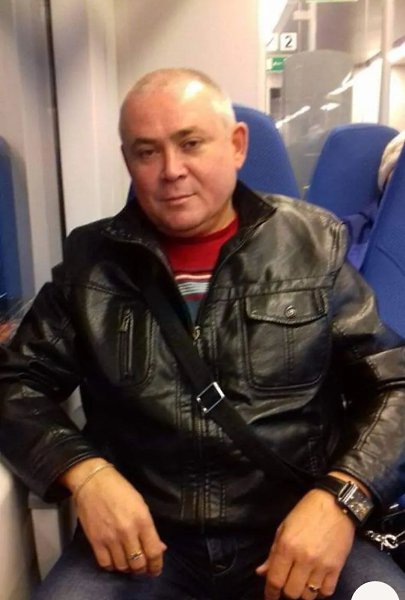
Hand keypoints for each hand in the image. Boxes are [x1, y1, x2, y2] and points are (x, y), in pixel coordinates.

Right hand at [61, 460, 166, 574]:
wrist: (93, 482)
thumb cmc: (120, 489)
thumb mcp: (141, 504)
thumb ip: (149, 529)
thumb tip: (159, 547)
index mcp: (142, 520)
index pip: (153, 552)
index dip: (157, 565)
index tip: (156, 569)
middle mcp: (127, 532)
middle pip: (138, 564)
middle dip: (143, 569)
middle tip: (143, 567)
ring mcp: (110, 538)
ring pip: (122, 566)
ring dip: (128, 568)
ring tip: (129, 562)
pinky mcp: (95, 541)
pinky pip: (105, 564)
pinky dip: (112, 566)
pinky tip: (115, 560)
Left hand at [256, 488, 355, 598]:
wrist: (335, 504)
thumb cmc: (306, 512)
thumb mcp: (284, 528)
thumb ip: (273, 553)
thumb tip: (261, 573)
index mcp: (287, 547)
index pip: (275, 580)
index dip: (270, 593)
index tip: (270, 597)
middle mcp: (303, 559)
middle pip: (291, 592)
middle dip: (286, 593)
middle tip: (287, 586)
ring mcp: (321, 565)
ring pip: (309, 595)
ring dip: (303, 593)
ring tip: (301, 584)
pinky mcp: (337, 567)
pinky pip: (327, 592)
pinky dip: (320, 592)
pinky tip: (316, 584)